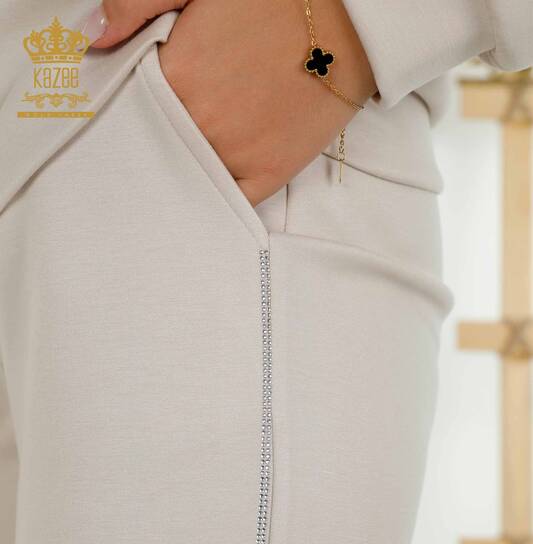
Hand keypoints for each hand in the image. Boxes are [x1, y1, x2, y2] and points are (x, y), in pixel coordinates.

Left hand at [88, 0, 376, 205]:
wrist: (348, 21)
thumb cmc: (277, 0)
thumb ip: (138, 6)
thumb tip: (94, 34)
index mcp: (175, 77)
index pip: (130, 111)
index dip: (130, 114)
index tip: (130, 119)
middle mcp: (199, 124)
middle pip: (157, 149)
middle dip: (153, 146)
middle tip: (154, 150)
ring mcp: (234, 154)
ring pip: (190, 179)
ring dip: (181, 175)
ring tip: (180, 172)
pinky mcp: (268, 173)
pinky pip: (230, 203)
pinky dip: (216, 201)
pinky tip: (207, 197)